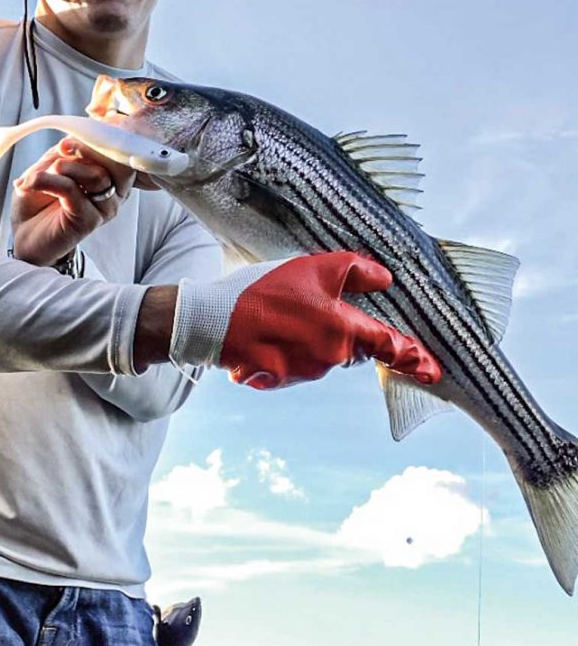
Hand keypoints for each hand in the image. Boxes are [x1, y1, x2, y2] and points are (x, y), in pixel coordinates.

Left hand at [11, 137, 135, 265]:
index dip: (99, 138)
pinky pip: (74, 192)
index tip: (69, 139)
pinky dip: (51, 182)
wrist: (25, 233)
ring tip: (42, 173)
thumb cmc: (38, 200)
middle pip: (115, 161)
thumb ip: (61, 154)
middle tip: (63, 147)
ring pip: (97, 175)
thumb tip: (66, 144)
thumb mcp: (48, 166)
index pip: (117, 150)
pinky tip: (32, 183)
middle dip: (87, 149)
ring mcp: (104, 207)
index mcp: (108, 173)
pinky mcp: (89, 221)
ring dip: (66, 166)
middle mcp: (113, 191)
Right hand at [170, 251, 441, 389]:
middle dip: (341, 331)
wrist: (211, 321)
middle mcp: (328, 359)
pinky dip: (285, 347)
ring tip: (278, 312)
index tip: (433, 371)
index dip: (413, 356)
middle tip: (312, 310)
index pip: (389, 345)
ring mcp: (303, 372)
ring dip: (310, 336)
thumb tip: (384, 279)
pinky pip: (293, 362)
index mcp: (342, 331)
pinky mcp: (278, 378)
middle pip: (350, 346)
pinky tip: (265, 329)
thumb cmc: (264, 291)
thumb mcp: (314, 267)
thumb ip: (355, 271)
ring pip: (321, 353)